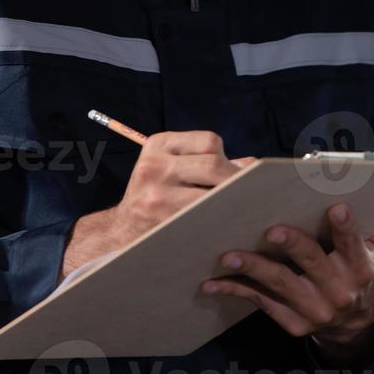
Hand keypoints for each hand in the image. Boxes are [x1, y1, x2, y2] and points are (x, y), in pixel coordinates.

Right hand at [60, 131, 250, 280]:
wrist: (120, 231)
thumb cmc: (157, 194)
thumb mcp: (171, 167)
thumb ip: (207, 161)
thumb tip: (253, 165)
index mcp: (159, 144)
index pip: (209, 142)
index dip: (227, 158)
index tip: (234, 174)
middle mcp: (154, 166)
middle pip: (213, 165)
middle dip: (236, 181)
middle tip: (251, 195)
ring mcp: (155, 196)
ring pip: (211, 195)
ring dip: (231, 203)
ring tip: (242, 210)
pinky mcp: (161, 223)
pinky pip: (202, 220)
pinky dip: (219, 222)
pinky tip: (226, 226)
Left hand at [201, 203, 373, 365]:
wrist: (354, 321)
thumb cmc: (363, 267)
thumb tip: (366, 192)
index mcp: (360, 267)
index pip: (353, 244)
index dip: (345, 227)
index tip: (335, 207)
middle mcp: (339, 291)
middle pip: (312, 263)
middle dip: (292, 245)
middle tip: (271, 230)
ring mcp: (314, 310)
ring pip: (279, 284)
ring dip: (253, 268)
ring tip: (227, 256)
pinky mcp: (293, 323)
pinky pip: (261, 302)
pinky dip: (236, 290)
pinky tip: (212, 283)